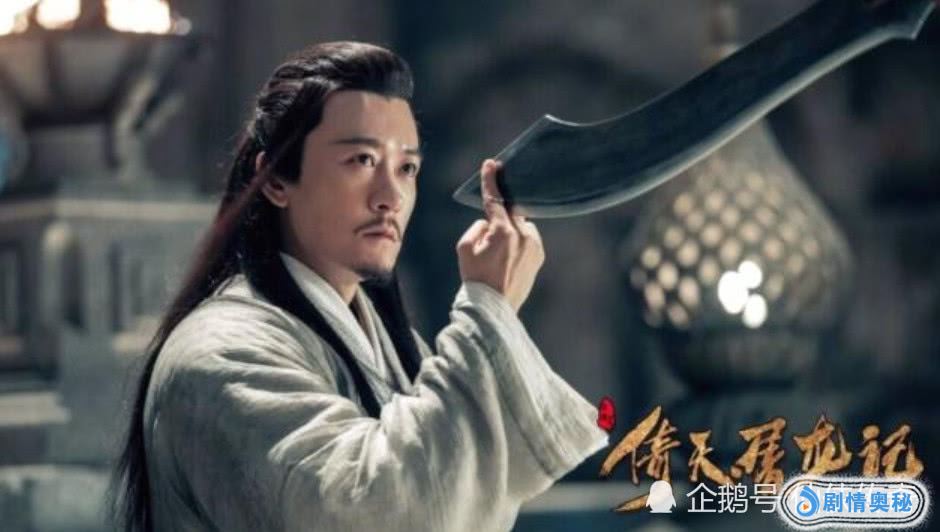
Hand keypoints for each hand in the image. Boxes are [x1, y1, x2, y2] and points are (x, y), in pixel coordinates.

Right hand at [456, 159, 544, 311]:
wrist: (493, 308)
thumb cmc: (475, 278)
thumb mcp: (464, 248)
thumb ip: (477, 227)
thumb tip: (490, 223)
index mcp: (504, 233)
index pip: (495, 200)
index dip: (490, 181)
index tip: (491, 164)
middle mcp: (524, 236)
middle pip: (510, 213)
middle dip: (499, 216)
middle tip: (491, 231)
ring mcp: (535, 247)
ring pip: (520, 226)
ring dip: (510, 231)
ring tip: (498, 255)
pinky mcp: (539, 256)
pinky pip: (527, 239)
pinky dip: (518, 242)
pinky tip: (507, 260)